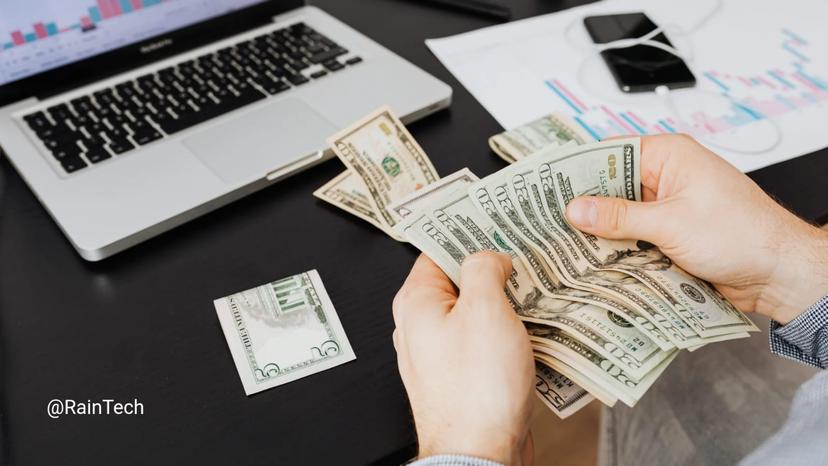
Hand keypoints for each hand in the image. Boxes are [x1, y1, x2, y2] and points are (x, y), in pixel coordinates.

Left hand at [392, 252, 534, 464]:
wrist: (480, 454)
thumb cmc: (476, 389)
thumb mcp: (485, 310)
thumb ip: (484, 269)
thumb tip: (489, 256)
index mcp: (417, 302)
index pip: (437, 250)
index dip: (468, 234)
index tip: (495, 224)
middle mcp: (422, 326)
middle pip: (459, 282)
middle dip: (494, 270)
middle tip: (526, 257)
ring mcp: (442, 354)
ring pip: (476, 314)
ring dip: (506, 304)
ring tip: (539, 292)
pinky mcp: (463, 376)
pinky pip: (485, 343)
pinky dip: (508, 334)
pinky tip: (535, 330)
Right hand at [566, 134, 827, 323]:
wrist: (779, 273)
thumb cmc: (743, 234)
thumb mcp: (671, 222)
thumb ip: (619, 216)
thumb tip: (577, 208)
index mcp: (669, 156)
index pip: (611, 153)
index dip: (578, 169)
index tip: (547, 186)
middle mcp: (667, 178)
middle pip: (612, 187)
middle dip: (585, 206)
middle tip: (549, 221)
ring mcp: (668, 208)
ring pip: (620, 216)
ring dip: (601, 232)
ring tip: (564, 244)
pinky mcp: (670, 236)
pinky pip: (633, 238)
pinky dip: (617, 249)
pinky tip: (595, 261)